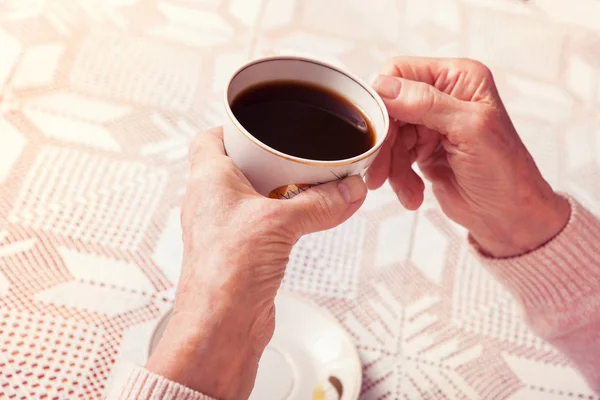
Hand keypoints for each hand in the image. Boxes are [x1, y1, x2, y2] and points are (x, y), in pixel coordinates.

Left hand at [145, 127, 366, 398]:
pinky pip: (263, 223)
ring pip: (253, 195)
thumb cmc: (226, 273)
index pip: (210, 138)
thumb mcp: (280, 224)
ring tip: (309, 184)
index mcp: (208, 180)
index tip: (265, 124)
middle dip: (270, 158)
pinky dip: (284, 216)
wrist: (220, 329)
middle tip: (299, 153)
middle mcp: (211, 201)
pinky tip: (305, 218)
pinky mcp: (241, 251)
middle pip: (238, 165)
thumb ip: (319, 203)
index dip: (235, 127)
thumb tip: (350, 190)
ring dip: (280, 189)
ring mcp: (225, 227)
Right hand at [369, 57, 569, 256]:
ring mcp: (431, 124)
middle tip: (379, 171)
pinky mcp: (422, 149)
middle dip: (385, 142)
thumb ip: (425, 103)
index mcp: (458, 78)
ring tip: (408, 190)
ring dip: (392, 165)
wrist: (507, 216)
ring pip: (388, 136)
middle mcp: (442, 96)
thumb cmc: (504, 171)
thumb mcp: (468, 129)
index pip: (401, 73)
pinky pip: (394, 156)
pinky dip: (398, 177)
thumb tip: (381, 85)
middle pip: (389, 107)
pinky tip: (413, 194)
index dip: (383, 99)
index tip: (377, 129)